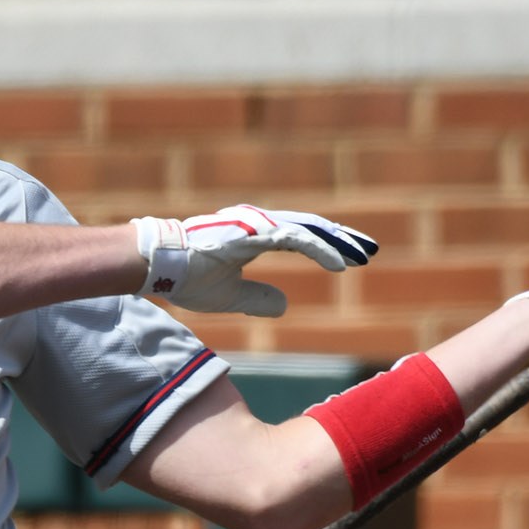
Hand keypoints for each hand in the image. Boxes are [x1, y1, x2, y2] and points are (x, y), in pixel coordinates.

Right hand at [131, 204, 377, 316]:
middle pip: (310, 228)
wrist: (159, 264)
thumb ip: (256, 298)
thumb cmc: (185, 276)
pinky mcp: (254, 231)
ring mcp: (256, 223)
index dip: (325, 246)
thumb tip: (284, 305)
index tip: (350, 260)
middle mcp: (257, 223)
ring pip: (309, 229)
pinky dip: (320, 250)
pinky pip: (296, 239)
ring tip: (363, 255)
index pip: (299, 236)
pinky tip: (341, 264)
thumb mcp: (228, 294)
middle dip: (341, 239)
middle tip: (369, 250)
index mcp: (251, 235)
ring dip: (339, 242)